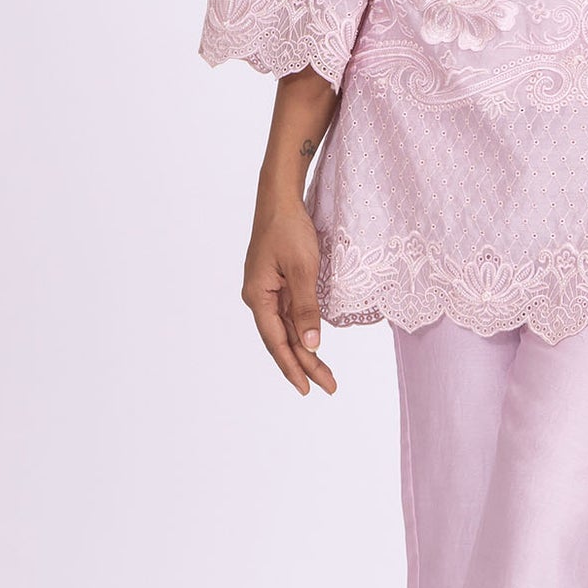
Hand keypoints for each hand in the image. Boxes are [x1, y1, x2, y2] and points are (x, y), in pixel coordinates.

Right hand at [241, 190, 336, 396]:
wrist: (280, 198)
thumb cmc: (289, 228)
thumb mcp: (303, 269)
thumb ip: (306, 309)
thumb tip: (311, 345)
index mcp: (258, 296)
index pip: (276, 342)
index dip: (293, 367)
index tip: (307, 389)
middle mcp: (259, 297)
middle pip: (281, 340)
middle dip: (305, 364)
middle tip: (329, 387)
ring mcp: (267, 291)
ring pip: (286, 329)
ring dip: (304, 351)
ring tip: (325, 375)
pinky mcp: (277, 283)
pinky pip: (289, 315)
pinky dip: (301, 332)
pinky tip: (313, 345)